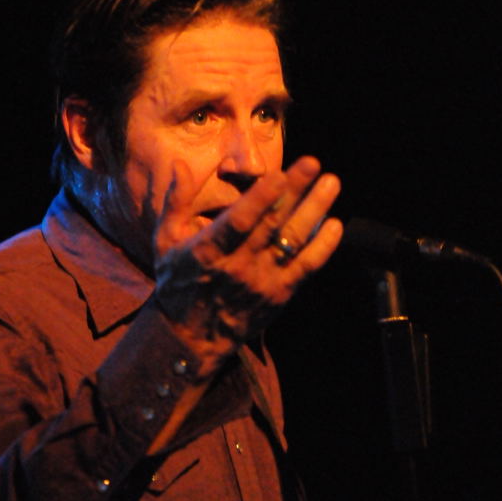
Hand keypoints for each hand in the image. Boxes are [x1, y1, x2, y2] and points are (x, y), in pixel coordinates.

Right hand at [153, 156, 342, 374]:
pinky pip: (306, 268)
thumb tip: (181, 164)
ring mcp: (261, 282)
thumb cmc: (178, 282)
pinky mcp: (279, 295)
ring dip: (314, 211)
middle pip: (271, 224)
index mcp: (208, 251)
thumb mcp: (166, 241)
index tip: (277, 175)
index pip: (238, 222)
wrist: (191, 338)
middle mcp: (237, 267)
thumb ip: (176, 201)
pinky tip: (335, 224)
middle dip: (294, 191)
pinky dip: (322, 246)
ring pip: (293, 242)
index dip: (260, 198)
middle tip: (313, 162)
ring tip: (331, 183)